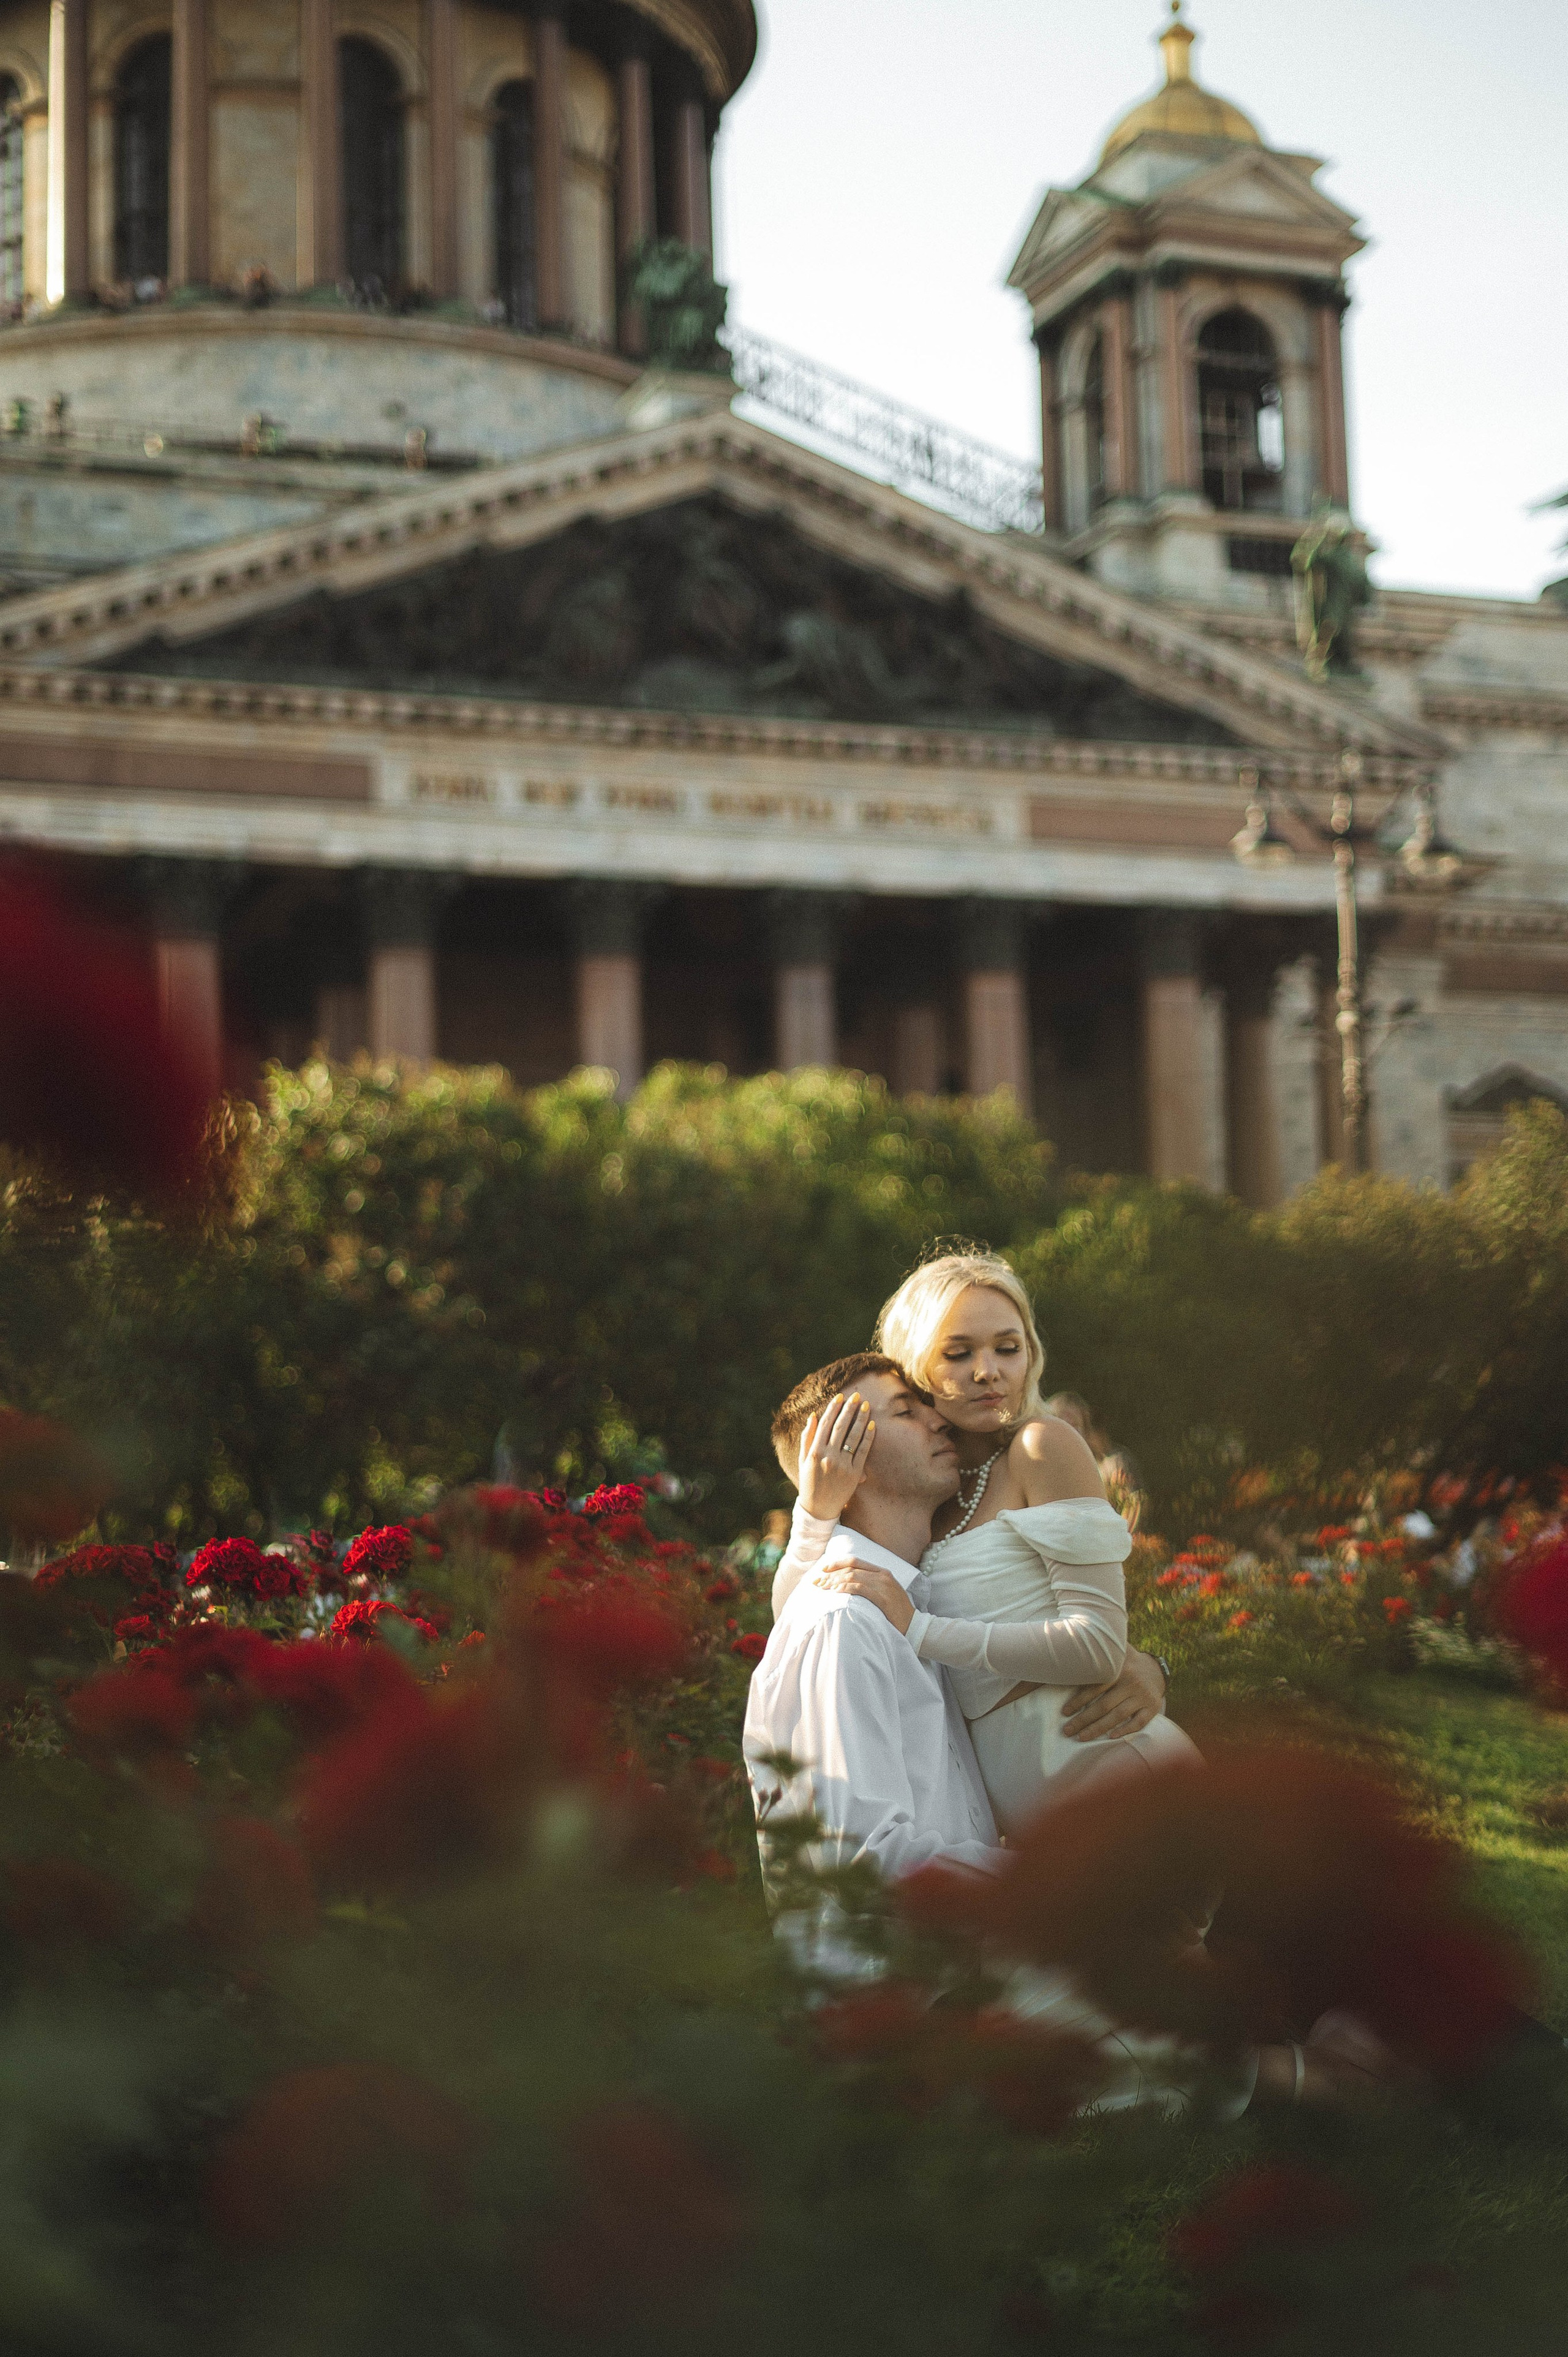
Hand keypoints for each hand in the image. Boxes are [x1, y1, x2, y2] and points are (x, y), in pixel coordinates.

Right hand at [797, 1392, 874, 1522]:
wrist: (819, 1508)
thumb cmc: (809, 1482)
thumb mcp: (803, 1460)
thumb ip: (807, 1438)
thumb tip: (813, 1416)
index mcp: (814, 1452)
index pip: (824, 1425)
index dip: (832, 1409)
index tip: (839, 1397)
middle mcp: (828, 1457)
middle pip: (840, 1427)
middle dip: (849, 1409)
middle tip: (856, 1396)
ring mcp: (842, 1465)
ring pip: (853, 1436)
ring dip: (861, 1418)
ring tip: (866, 1406)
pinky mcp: (854, 1474)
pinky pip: (863, 1451)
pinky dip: (868, 1437)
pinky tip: (872, 1425)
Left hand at [813, 1559, 913, 1634]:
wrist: (914, 1625)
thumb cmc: (897, 1612)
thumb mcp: (885, 1592)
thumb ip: (870, 1585)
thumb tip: (847, 1584)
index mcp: (882, 1572)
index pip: (855, 1561)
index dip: (837, 1563)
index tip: (823, 1569)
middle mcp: (882, 1575)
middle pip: (851, 1569)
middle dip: (831, 1574)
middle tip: (817, 1582)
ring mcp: (884, 1586)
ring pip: (853, 1577)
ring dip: (834, 1581)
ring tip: (822, 1587)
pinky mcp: (883, 1598)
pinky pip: (860, 1589)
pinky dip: (846, 1588)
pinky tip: (835, 1592)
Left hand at [1061, 1648, 1164, 1741]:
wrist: (1156, 1669)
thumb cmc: (1127, 1662)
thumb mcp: (1116, 1652)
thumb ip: (1100, 1651)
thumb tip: (1075, 1643)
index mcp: (1119, 1669)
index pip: (1095, 1687)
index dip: (1079, 1701)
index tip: (1064, 1712)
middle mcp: (1132, 1683)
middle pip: (1104, 1705)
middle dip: (1084, 1719)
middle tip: (1067, 1730)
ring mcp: (1143, 1696)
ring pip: (1118, 1716)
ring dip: (1098, 1729)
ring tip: (1081, 1737)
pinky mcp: (1153, 1707)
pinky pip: (1139, 1722)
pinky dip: (1125, 1730)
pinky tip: (1110, 1737)